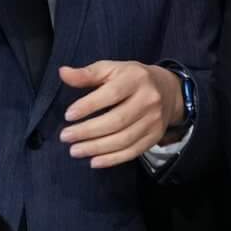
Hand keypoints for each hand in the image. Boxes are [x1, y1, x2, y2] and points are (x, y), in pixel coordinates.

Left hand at [56, 62, 183, 167]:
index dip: (89, 106)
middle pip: (117, 120)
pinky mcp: (156, 135)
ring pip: (124, 139)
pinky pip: (133, 151)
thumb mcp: (111, 69)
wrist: (168, 89)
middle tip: (65, 137)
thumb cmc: (130, 79)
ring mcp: (154, 119)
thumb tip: (63, 73)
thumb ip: (87, 74)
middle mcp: (149, 99)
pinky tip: (94, 161)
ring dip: (97, 148)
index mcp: (136, 79)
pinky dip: (113, 159)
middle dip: (88, 131)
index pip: (112, 94)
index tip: (68, 115)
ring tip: (75, 150)